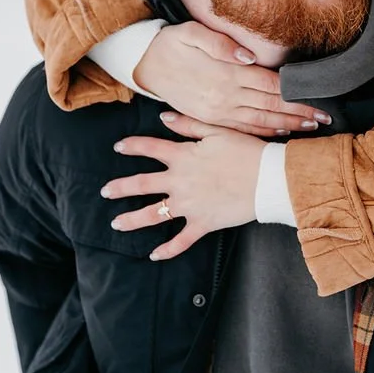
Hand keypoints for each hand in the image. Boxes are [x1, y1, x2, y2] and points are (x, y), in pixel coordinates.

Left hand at [101, 126, 264, 259]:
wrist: (268, 178)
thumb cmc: (246, 151)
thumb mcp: (217, 131)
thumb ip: (187, 125)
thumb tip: (164, 117)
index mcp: (183, 157)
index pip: (150, 148)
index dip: (132, 146)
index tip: (118, 147)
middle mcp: (180, 182)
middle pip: (142, 184)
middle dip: (121, 187)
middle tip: (105, 191)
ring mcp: (189, 205)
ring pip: (154, 215)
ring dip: (132, 219)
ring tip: (117, 223)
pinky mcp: (202, 223)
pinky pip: (181, 241)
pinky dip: (167, 250)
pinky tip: (153, 255)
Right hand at [134, 21, 328, 136]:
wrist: (144, 64)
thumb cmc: (171, 44)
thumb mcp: (190, 32)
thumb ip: (220, 43)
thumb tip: (249, 56)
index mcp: (226, 74)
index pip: (270, 85)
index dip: (296, 95)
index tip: (319, 100)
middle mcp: (225, 96)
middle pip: (271, 105)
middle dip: (300, 113)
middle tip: (325, 119)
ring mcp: (218, 111)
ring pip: (260, 120)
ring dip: (287, 124)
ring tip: (310, 127)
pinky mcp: (210, 119)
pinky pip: (242, 128)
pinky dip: (263, 131)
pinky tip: (279, 132)